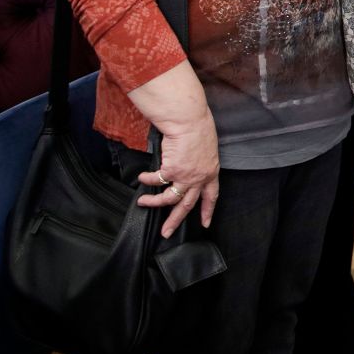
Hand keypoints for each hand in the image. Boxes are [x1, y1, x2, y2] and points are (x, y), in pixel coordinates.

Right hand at [136, 116, 220, 237]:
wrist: (189, 121)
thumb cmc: (199, 129)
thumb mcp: (206, 149)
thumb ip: (199, 162)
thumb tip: (188, 167)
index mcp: (211, 173)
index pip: (211, 196)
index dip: (207, 210)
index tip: (205, 223)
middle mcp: (200, 178)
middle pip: (187, 205)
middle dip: (175, 220)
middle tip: (166, 232)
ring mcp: (186, 176)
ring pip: (169, 198)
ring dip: (154, 202)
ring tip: (142, 203)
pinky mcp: (172, 171)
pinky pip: (157, 180)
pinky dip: (148, 180)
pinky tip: (142, 178)